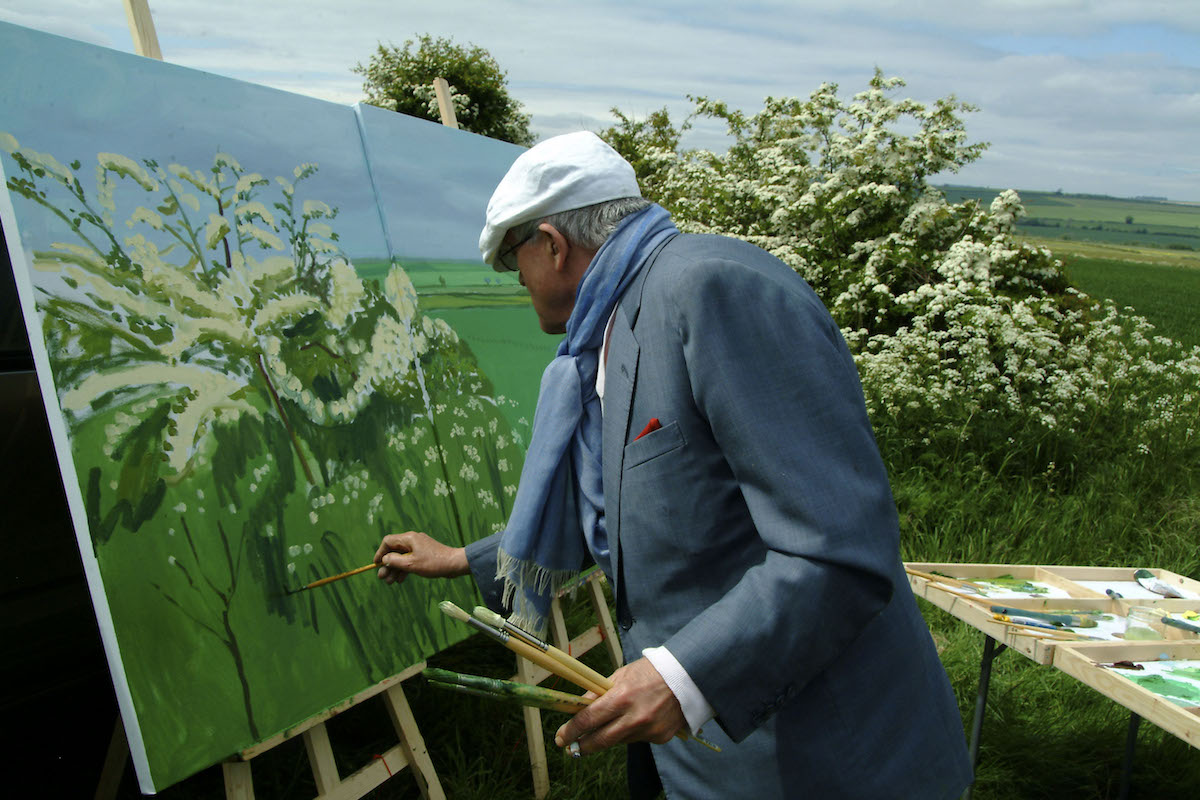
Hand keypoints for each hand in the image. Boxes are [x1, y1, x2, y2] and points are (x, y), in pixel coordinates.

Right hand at [374, 531, 468, 584]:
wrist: (455, 564)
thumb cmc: (433, 563)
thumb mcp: (411, 564)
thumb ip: (395, 561)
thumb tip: (384, 559)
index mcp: (409, 539)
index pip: (388, 541)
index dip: (380, 552)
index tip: (376, 564)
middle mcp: (413, 541)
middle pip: (394, 551)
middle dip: (387, 565)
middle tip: (382, 578)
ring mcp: (419, 548)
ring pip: (402, 558)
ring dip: (395, 569)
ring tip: (390, 582)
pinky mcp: (424, 555)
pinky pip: (410, 561)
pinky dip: (404, 569)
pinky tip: (400, 580)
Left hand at [554, 657, 685, 754]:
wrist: (687, 677)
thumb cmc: (650, 672)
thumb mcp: (621, 675)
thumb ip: (599, 692)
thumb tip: (579, 707)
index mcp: (622, 697)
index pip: (589, 719)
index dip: (572, 730)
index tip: (561, 737)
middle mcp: (634, 717)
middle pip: (600, 741)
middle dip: (582, 746)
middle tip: (571, 748)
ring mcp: (648, 730)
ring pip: (619, 740)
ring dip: (609, 735)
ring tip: (610, 724)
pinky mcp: (660, 737)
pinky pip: (637, 739)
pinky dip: (631, 732)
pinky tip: (638, 718)